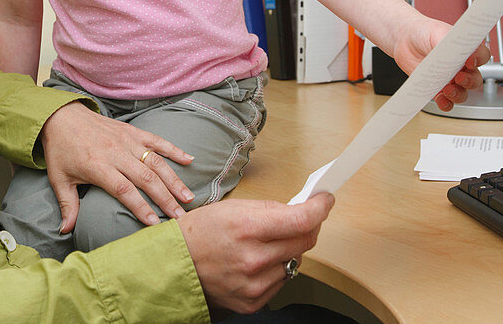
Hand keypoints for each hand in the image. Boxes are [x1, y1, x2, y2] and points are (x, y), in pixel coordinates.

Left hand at [39, 102, 194, 232]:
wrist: (61, 116)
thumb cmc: (61, 150)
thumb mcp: (59, 179)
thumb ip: (67, 206)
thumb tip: (65, 231)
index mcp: (98, 166)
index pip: (124, 190)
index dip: (140, 206)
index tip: (154, 223)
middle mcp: (116, 153)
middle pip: (146, 178)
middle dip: (165, 199)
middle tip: (180, 216)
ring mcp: (126, 140)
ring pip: (155, 161)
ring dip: (174, 180)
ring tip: (188, 197)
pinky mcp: (132, 131)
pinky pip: (156, 140)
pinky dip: (174, 149)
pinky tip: (190, 160)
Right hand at [178, 193, 334, 314]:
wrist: (178, 264)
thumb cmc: (202, 232)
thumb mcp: (234, 207)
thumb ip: (271, 209)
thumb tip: (301, 209)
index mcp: (248, 229)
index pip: (302, 220)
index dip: (320, 208)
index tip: (324, 201)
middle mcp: (254, 259)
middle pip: (305, 242)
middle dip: (309, 226)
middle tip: (304, 218)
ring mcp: (255, 284)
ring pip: (295, 262)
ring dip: (290, 249)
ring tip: (267, 242)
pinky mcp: (254, 302)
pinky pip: (282, 281)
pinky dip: (277, 268)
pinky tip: (259, 261)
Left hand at [391, 17, 487, 111]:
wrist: (405, 40)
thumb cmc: (425, 33)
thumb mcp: (438, 33)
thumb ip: (449, 43)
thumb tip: (456, 53)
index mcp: (467, 50)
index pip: (482, 56)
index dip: (479, 59)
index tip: (470, 60)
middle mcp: (462, 67)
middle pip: (475, 79)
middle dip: (470, 81)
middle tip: (458, 77)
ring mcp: (450, 79)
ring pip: (463, 93)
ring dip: (458, 94)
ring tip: (447, 89)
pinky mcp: (438, 89)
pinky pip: (446, 101)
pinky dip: (446, 103)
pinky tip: (441, 99)